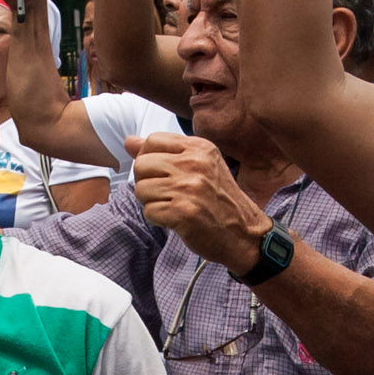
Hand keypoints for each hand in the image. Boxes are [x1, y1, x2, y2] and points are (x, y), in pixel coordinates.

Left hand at [130, 130, 271, 272]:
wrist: (244, 233)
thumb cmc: (219, 200)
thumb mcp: (199, 166)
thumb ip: (164, 152)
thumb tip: (129, 141)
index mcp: (199, 148)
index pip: (152, 141)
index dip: (149, 159)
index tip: (163, 173)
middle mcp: (195, 164)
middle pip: (142, 164)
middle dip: (147, 182)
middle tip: (167, 194)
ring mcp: (189, 188)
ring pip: (141, 189)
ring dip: (151, 203)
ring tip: (173, 207)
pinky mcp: (183, 213)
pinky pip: (149, 211)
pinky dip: (157, 219)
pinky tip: (175, 220)